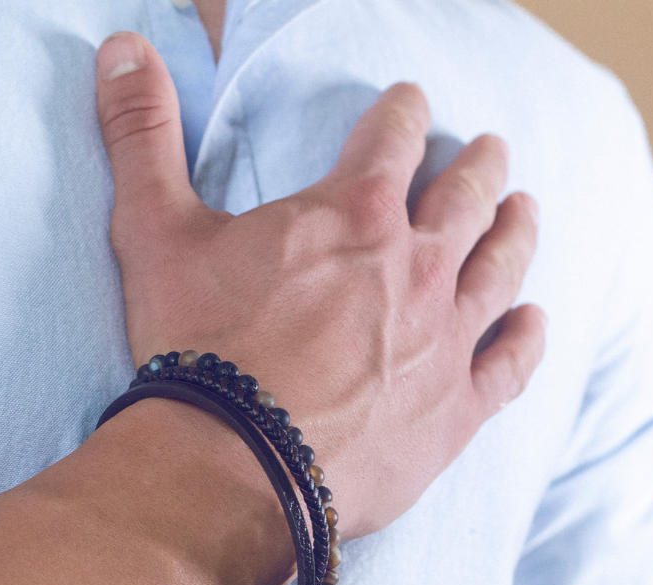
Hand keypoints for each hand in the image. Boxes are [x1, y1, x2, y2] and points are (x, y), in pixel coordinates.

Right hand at [96, 33, 544, 537]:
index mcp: (351, 213)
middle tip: (490, 151)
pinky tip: (533, 320)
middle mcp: (415, 266)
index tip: (411, 105)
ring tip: (525, 211)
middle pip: (464, 196)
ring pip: (499, 268)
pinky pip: (509, 365)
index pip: (393, 138)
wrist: (230, 469)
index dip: (403, 114)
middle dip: (477, 166)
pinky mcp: (454, 411)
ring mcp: (444, 340)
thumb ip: (142, 135)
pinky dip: (525, 337)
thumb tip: (120, 48)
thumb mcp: (153, 234)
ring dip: (514, 231)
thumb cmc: (195, 352)